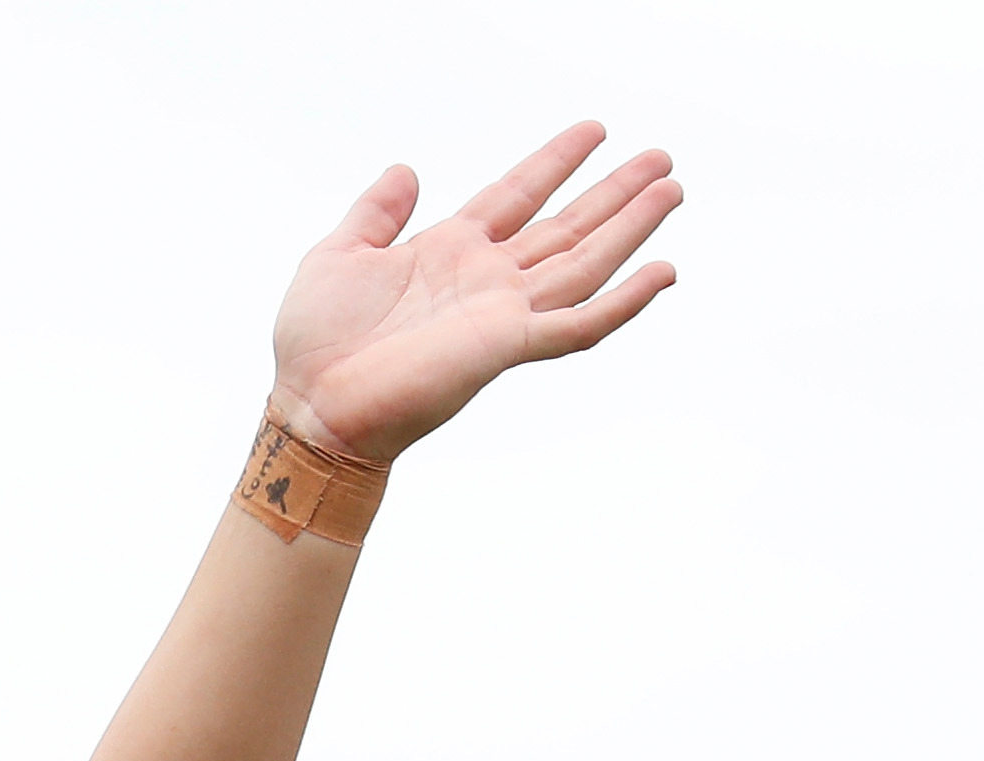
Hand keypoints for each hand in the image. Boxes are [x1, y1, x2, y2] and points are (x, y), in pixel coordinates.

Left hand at [269, 123, 682, 462]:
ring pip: (585, 263)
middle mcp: (486, 279)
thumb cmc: (316, 342)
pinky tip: (662, 273)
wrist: (312, 405)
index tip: (593, 131)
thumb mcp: (339, 254)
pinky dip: (623, 300)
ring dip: (630, 228)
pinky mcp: (506, 346)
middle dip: (614, 193)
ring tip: (671, 190)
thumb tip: (406, 169)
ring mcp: (501, 312)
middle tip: (661, 159)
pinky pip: (578, 324)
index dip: (554, 162)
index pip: (516, 194)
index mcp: (449, 251)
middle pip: (566, 225)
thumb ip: (376, 212)